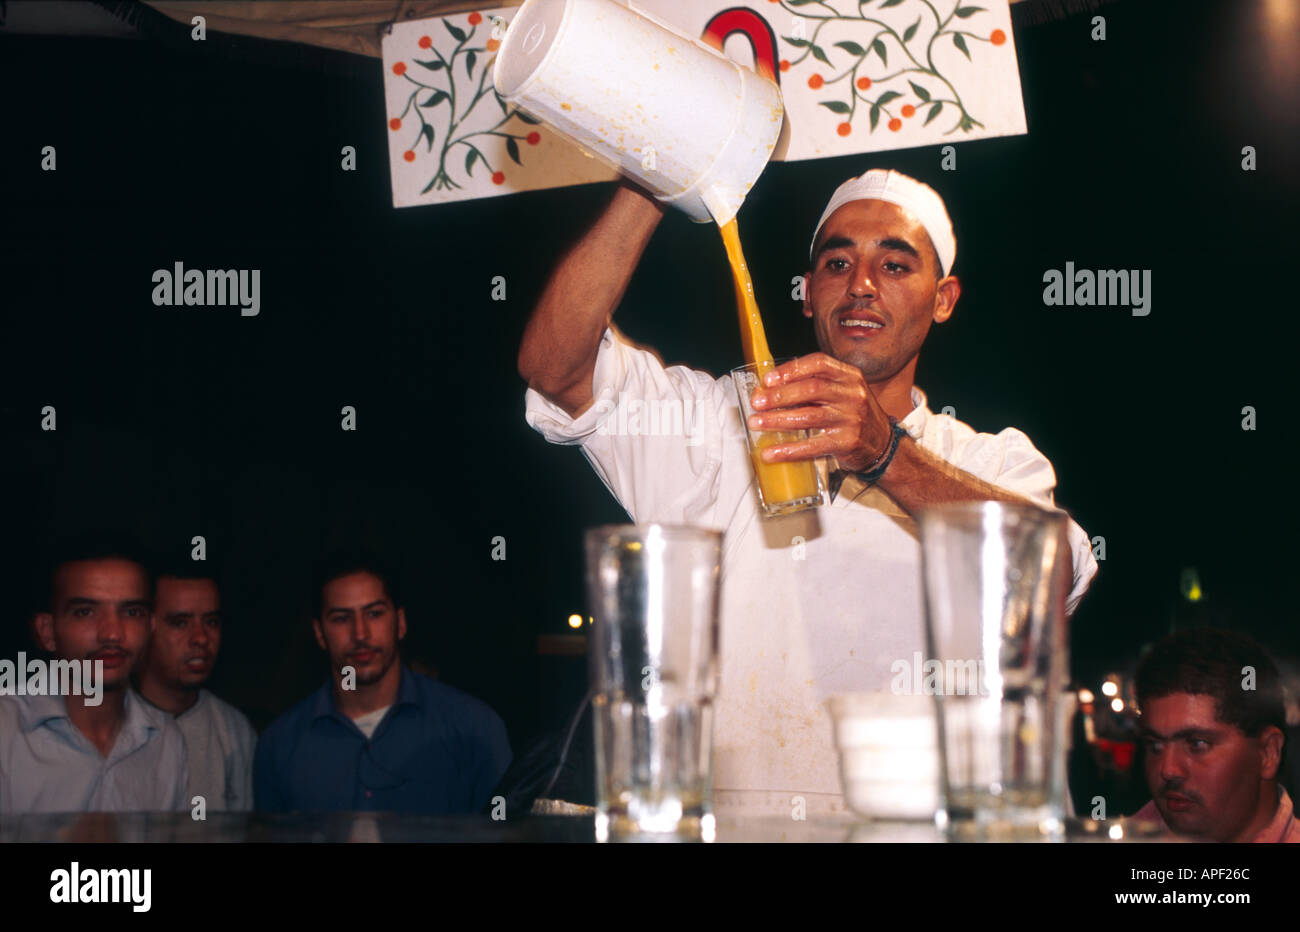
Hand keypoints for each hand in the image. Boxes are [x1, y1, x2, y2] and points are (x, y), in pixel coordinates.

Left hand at [746, 353, 894, 471]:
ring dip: (778, 420)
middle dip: (779, 396)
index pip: (818, 363)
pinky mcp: (847, 442)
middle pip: (811, 389)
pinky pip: (813, 446)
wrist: (883, 444)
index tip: (768, 380)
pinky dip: (789, 450)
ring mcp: (852, 418)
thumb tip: (769, 389)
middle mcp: (852, 394)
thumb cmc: (854, 415)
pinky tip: (772, 452)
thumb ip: (812, 386)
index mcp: (849, 375)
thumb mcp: (841, 392)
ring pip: (809, 416)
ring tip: (757, 424)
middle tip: (757, 403)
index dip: (790, 370)